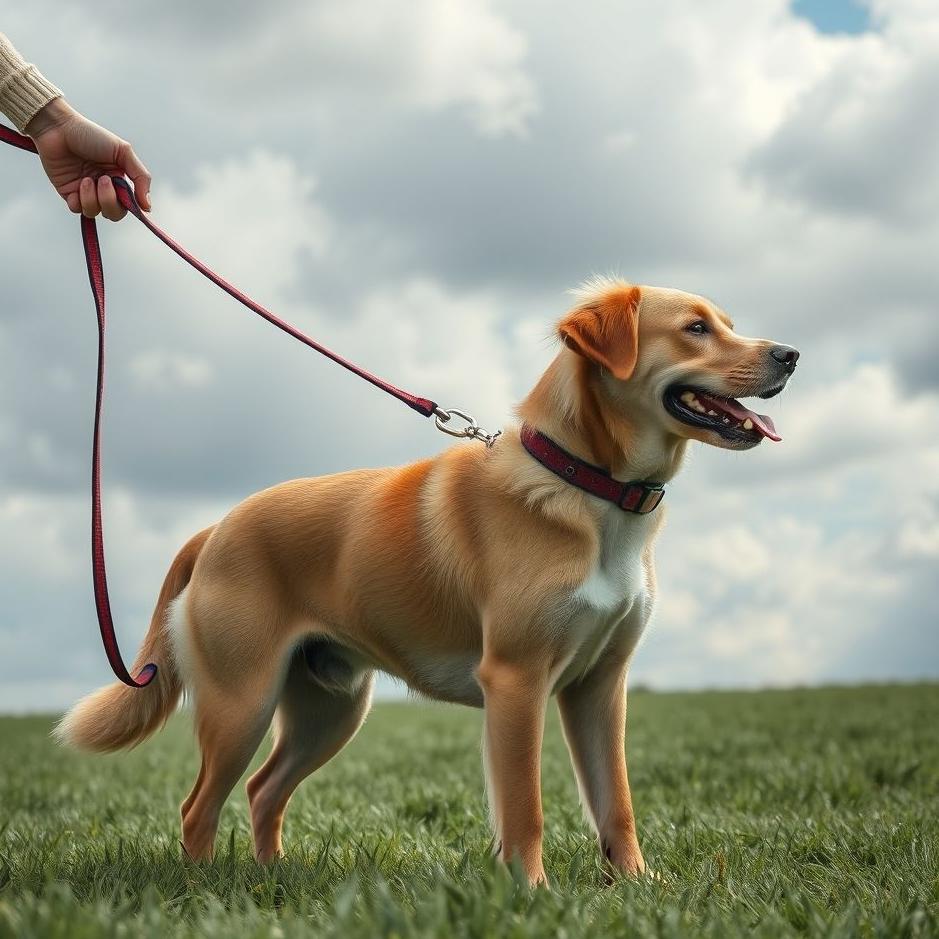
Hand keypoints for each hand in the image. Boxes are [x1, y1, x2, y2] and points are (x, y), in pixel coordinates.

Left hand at [25, 98, 151, 220]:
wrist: (58, 128)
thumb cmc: (90, 135)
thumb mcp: (123, 151)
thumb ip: (141, 177)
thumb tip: (147, 207)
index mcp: (119, 179)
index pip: (129, 204)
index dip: (128, 204)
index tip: (123, 192)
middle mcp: (104, 188)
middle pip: (114, 214)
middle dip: (109, 202)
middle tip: (103, 180)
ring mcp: (86, 192)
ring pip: (95, 212)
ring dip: (92, 198)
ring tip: (86, 179)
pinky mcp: (68, 193)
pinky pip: (77, 210)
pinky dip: (78, 201)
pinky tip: (76, 183)